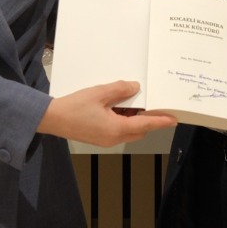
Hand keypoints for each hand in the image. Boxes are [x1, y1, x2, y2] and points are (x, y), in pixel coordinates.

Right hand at [37, 80, 176, 146]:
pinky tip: (119, 107)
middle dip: (148, 120)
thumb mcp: (99, 93)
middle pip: (138, 131)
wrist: (52, 119)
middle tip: (155, 105)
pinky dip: (123, 120)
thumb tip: (135, 88)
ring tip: (134, 101)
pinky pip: (118, 130)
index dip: (160, 121)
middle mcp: (113, 138)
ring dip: (134, 119)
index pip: (145, 125)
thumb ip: (119, 90)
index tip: (174, 119)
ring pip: (128, 131)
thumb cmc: (74, 107)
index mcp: (116, 128)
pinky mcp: (99, 137)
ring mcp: (106, 140)